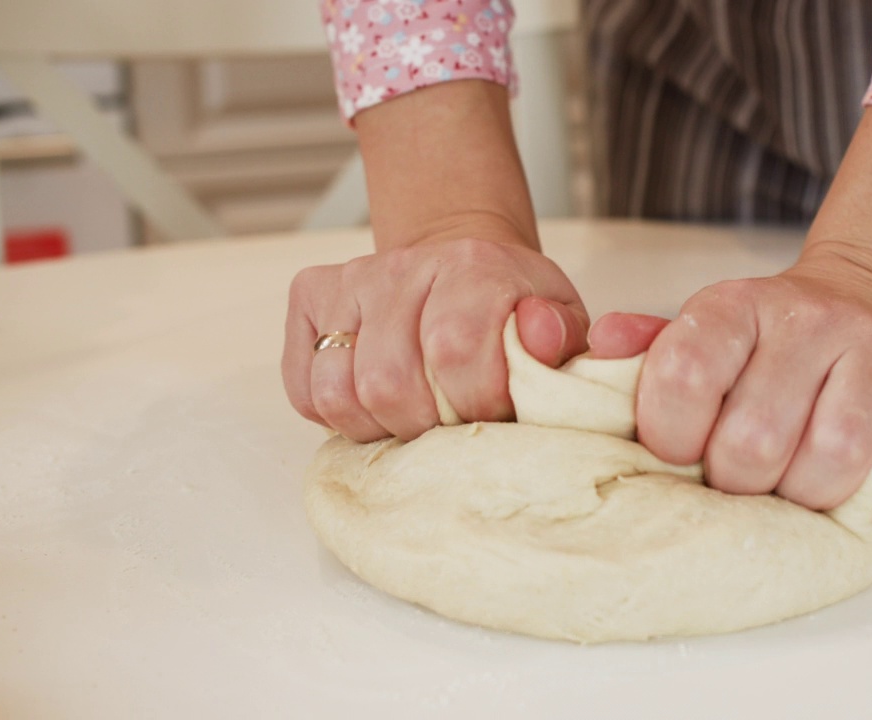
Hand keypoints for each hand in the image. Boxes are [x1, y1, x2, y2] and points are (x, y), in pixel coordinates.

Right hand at [282, 235, 588, 442]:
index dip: (475, 403)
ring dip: (377, 427)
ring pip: (338, 392)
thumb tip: (542, 338)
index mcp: (474, 266)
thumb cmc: (512, 310)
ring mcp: (351, 280)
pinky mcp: (310, 296)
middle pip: (389, 381)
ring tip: (414, 419)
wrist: (462, 262)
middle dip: (425, 425)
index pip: (455, 350)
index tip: (494, 413)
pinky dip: (337, 417)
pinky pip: (304, 387)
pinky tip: (375, 405)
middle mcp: (403, 266)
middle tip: (451, 424)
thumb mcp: (561, 323)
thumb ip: (567, 340)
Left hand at [591, 253, 871, 522]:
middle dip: (736, 483)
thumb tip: (602, 347)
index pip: (686, 374)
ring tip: (791, 486)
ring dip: (805, 497)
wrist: (864, 299)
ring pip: (835, 461)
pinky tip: (853, 487)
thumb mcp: (700, 333)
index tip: (677, 451)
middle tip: (738, 478)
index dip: (670, 436)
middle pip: (756, 439)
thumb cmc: (764, 342)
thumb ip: (647, 350)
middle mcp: (811, 318)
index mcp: (736, 305)